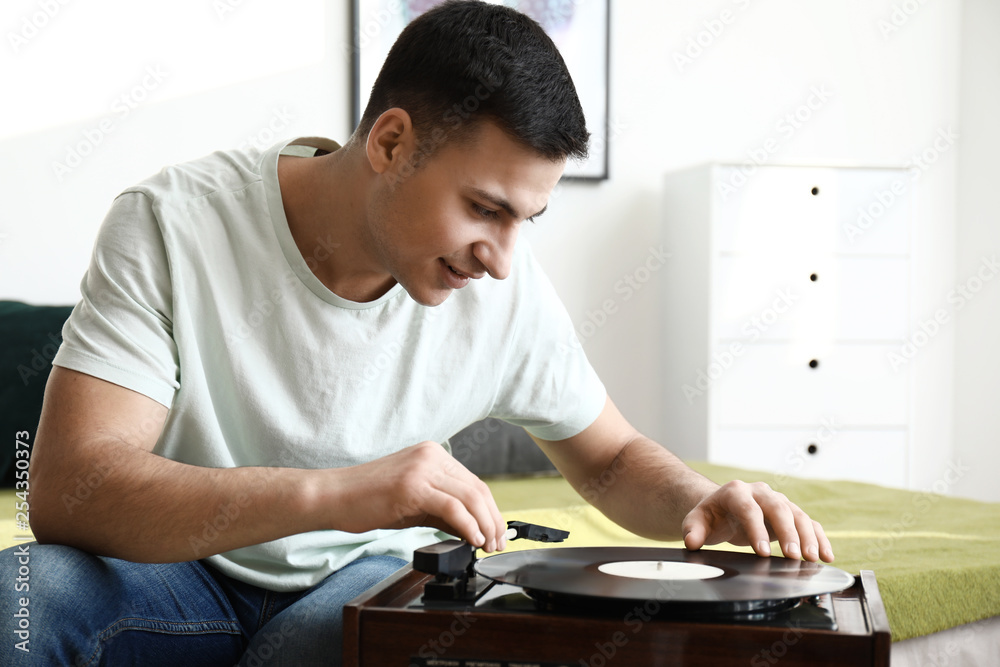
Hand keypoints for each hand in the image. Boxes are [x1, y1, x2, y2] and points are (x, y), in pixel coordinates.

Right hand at [331, 441, 507, 551]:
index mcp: (433, 454)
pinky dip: (468, 526)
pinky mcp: (412, 486)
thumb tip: (472, 531)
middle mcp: (431, 455)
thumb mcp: (414, 502)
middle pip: (478, 489)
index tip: (497, 533)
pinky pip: (452, 507)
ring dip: (486, 526)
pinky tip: (472, 540)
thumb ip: (443, 512)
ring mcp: (422, 469)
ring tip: (488, 546)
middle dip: (493, 520)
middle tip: (498, 544)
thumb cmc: (367, 500)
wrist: (333, 496)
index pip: (475, 483)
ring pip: (470, 497)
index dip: (491, 511)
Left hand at [680, 480, 833, 561]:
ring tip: (812, 559)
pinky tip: (826, 556)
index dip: (756, 529)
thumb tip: (692, 542)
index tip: (762, 552)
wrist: (723, 507)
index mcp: (735, 491)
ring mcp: (778, 501)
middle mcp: (760, 492)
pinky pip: (809, 523)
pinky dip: (819, 538)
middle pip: (778, 508)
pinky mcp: (790, 513)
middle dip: (788, 533)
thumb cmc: (711, 515)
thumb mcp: (697, 520)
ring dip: (807, 537)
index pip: (748, 509)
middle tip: (794, 556)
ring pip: (797, 515)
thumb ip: (693, 530)